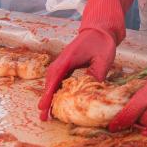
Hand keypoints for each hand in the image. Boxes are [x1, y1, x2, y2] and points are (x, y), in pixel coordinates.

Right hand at [36, 0, 137, 120]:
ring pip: (53, 81)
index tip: (43, 107)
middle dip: (46, 99)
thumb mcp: (103, 58)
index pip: (55, 79)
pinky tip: (58, 99)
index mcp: (69, 59)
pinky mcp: (67, 64)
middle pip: (50, 82)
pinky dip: (56, 89)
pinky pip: (59, 79)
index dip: (49, 94)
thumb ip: (96, 74)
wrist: (100, 29)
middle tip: (43, 117)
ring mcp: (64, 62)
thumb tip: (90, 91)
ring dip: (50, 95)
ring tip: (48, 112)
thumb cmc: (102, 42)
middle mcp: (62, 61)